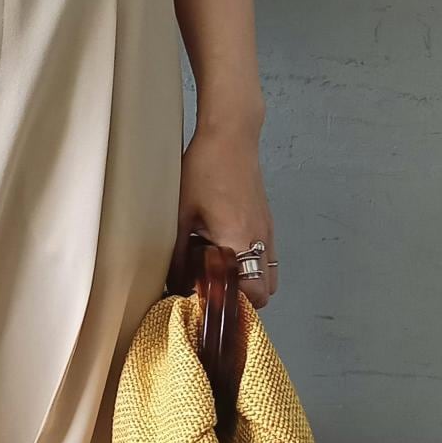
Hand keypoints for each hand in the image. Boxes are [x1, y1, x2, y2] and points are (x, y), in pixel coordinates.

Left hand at [172, 117, 277, 310]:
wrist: (231, 136)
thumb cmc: (204, 170)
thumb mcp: (181, 215)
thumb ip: (178, 254)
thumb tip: (173, 284)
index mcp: (240, 241)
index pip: (252, 295)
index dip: (232, 306)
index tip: (208, 305)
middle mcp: (261, 240)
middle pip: (265, 293)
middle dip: (242, 300)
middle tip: (214, 295)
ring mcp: (267, 231)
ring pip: (268, 276)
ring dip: (249, 283)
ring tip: (220, 276)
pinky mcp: (266, 221)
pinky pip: (266, 257)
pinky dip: (252, 265)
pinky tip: (225, 254)